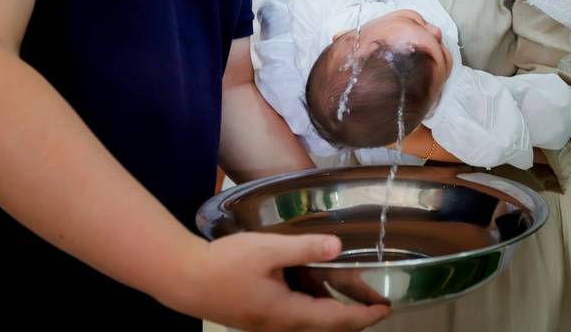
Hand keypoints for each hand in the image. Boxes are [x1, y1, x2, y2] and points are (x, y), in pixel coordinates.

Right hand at [169, 233, 389, 330]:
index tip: (386, 309)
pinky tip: (315, 290)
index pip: (337, 320)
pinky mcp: (258, 318)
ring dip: (334, 311)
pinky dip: (314, 307)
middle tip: (377, 304)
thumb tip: (339, 247)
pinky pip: (295, 317)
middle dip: (354, 316)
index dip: (364, 316)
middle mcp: (281, 326)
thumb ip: (304, 247)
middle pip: (327, 326)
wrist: (183, 279)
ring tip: (354, 295)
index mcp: (288, 313)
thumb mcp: (267, 250)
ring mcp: (268, 324)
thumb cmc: (224, 264)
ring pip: (311, 322)